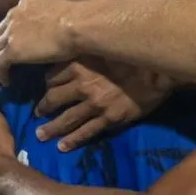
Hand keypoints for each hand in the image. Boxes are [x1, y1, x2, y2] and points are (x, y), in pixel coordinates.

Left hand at [0, 0, 77, 85]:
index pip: (9, 23)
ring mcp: (11, 32)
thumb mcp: (58, 13)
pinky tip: (6, 83)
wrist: (79, 25)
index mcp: (25, 5)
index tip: (10, 50)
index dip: (7, 38)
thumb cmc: (79, 20)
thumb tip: (53, 31)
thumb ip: (48, 20)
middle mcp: (13, 15)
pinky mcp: (13, 49)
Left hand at [33, 58, 174, 150]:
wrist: (158, 71)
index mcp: (80, 64)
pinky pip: (86, 132)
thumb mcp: (104, 47)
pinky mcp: (109, 119)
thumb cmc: (133, 54)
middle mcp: (83, 85)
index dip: (47, 83)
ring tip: (41, 135)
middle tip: (38, 113)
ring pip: (66, 119)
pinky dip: (73, 141)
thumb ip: (87, 53)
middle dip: (43, 107)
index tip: (46, 87)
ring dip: (51, 128)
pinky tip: (62, 147)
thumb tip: (73, 53)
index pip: (52, 76)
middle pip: (54, 98)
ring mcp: (95, 104)